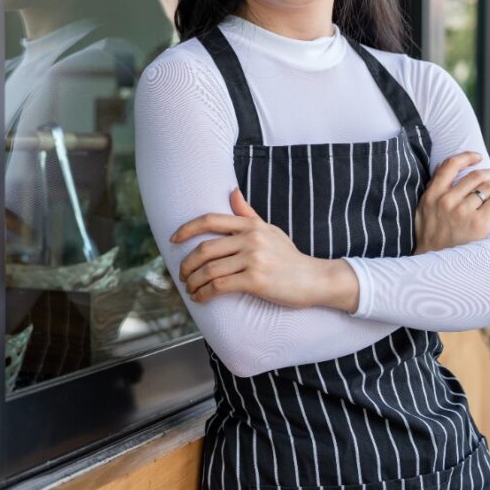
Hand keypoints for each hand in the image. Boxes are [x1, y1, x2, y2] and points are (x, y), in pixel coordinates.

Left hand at [170, 188, 325, 307]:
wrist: (315, 279)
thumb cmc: (289, 256)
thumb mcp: (270, 230)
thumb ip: (248, 214)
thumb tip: (232, 191)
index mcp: (251, 225)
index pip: (210, 220)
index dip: (187, 228)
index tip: (173, 239)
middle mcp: (250, 238)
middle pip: (204, 248)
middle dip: (187, 264)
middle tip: (182, 275)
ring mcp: (253, 259)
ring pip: (209, 269)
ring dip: (193, 282)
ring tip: (190, 289)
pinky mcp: (256, 280)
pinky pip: (219, 286)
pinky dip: (204, 293)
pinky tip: (200, 298)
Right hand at [413, 152, 489, 255]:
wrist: (435, 264)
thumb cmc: (430, 236)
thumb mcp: (423, 210)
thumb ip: (432, 188)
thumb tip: (443, 165)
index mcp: (432, 196)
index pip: (450, 166)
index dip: (467, 157)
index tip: (478, 157)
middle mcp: (447, 201)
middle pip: (476, 176)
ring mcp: (462, 212)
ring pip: (489, 187)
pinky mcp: (478, 224)